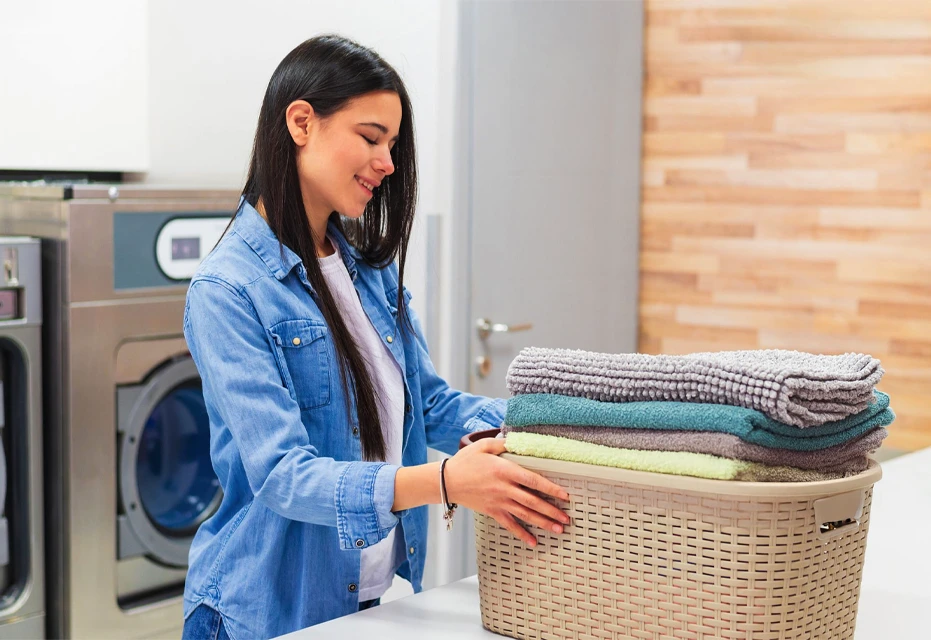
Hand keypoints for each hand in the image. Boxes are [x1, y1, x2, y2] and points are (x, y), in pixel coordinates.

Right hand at [444, 437, 570, 546]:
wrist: (446, 481)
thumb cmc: (465, 462)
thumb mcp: (483, 446)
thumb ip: (502, 443)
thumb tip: (516, 441)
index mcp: (505, 470)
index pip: (534, 481)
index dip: (552, 489)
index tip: (565, 496)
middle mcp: (505, 488)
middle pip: (533, 501)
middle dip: (552, 511)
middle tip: (567, 518)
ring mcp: (499, 502)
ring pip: (525, 515)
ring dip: (543, 523)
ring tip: (558, 529)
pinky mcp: (492, 511)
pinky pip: (510, 525)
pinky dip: (522, 534)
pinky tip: (533, 542)